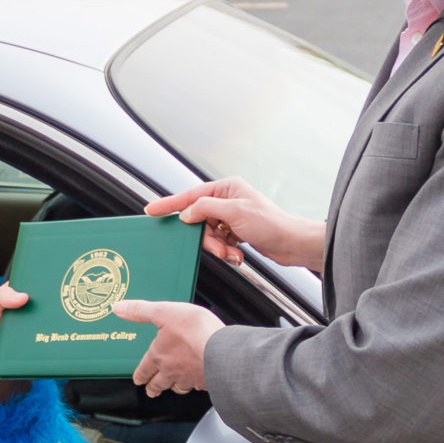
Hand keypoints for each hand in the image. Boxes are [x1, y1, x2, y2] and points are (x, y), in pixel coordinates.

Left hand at [110, 299, 224, 396]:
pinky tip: (199, 382)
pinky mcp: (207, 382)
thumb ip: (141, 311)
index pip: (145, 369)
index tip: (138, 380)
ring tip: (173, 388)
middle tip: (151, 390)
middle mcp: (172, 371)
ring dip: (174, 388)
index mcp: (159, 355)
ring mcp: (190, 378)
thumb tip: (118, 308)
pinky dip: (196, 385)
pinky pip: (198, 386)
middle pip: (159, 384)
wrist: (222, 350)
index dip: (140, 374)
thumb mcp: (164, 312)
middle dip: (153, 387)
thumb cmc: (195, 331)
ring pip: (178, 387)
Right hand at [145, 178, 325, 272]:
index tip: (152, 210)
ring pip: (208, 234)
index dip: (170, 204)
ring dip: (218, 247)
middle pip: (199, 219)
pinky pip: (218, 242)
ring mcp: (231, 216)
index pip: (191, 195)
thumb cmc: (271, 224)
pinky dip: (226, 251)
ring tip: (232, 253)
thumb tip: (187, 213)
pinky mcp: (235, 232)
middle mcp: (227, 200)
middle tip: (218, 247)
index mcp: (226, 188)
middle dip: (207, 238)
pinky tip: (238, 254)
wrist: (291, 244)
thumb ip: (205, 208)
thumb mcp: (234, 212)